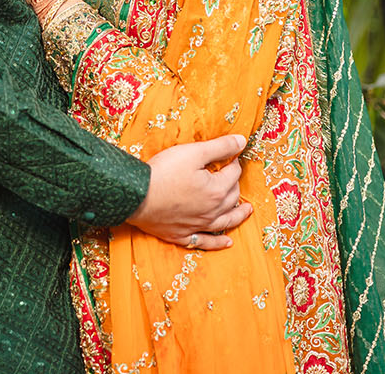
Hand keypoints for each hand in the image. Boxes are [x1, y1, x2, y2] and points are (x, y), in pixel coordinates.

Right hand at [126, 134, 251, 251]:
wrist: (137, 196)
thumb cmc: (164, 172)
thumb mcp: (193, 152)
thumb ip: (220, 147)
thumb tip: (242, 141)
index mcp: (216, 191)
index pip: (233, 174)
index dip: (233, 162)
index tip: (230, 156)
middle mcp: (212, 212)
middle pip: (232, 197)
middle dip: (235, 184)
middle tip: (233, 175)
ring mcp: (198, 226)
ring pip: (225, 221)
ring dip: (238, 215)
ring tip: (247, 211)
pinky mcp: (183, 235)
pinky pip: (206, 242)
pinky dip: (219, 242)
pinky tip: (227, 241)